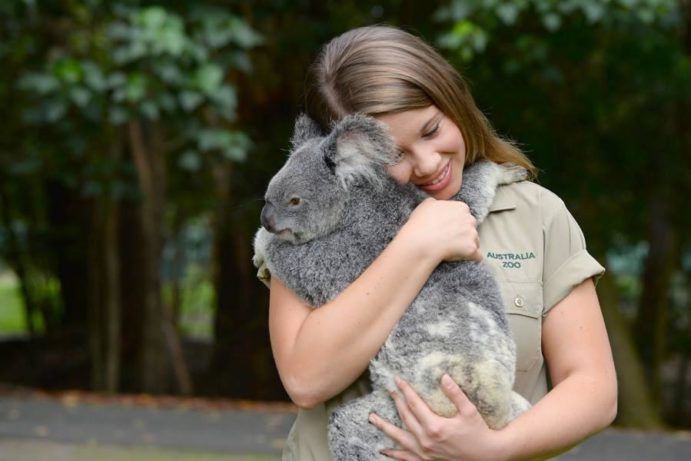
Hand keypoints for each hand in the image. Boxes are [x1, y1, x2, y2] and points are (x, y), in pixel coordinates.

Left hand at [368, 375, 506, 460]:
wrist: (487, 456)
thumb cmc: (479, 432)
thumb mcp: (469, 411)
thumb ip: (455, 393)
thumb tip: (443, 376)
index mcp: (435, 426)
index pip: (414, 404)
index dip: (405, 390)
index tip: (397, 380)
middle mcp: (426, 440)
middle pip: (405, 417)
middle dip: (396, 402)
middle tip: (390, 391)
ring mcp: (424, 453)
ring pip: (400, 438)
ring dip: (385, 427)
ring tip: (372, 419)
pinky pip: (406, 458)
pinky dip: (394, 454)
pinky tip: (383, 450)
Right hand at [402, 198, 481, 262]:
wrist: (420, 242)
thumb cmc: (421, 223)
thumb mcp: (427, 204)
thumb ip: (438, 203)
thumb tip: (440, 205)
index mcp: (461, 207)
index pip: (464, 215)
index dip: (456, 223)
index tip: (448, 229)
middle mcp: (470, 219)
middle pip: (471, 227)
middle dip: (463, 233)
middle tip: (449, 239)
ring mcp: (472, 234)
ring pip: (475, 240)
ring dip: (467, 245)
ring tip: (452, 249)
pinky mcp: (471, 249)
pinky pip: (477, 255)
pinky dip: (470, 257)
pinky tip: (461, 257)